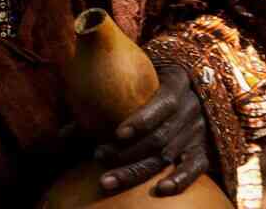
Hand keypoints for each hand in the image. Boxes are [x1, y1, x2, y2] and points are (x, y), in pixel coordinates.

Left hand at [94, 65, 213, 196]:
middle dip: (128, 151)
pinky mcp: (203, 148)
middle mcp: (191, 106)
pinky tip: (160, 189)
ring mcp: (198, 129)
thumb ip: (105, 95)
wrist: (187, 83)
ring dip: (137, 169)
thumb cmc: (150, 78)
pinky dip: (180, 179)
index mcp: (178, 82)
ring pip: (168, 155)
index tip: (117, 133)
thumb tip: (63, 133)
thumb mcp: (136, 75)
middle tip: (98, 157)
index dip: (142, 120)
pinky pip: (195, 167)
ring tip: (108, 178)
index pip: (164, 103)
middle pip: (161, 136)